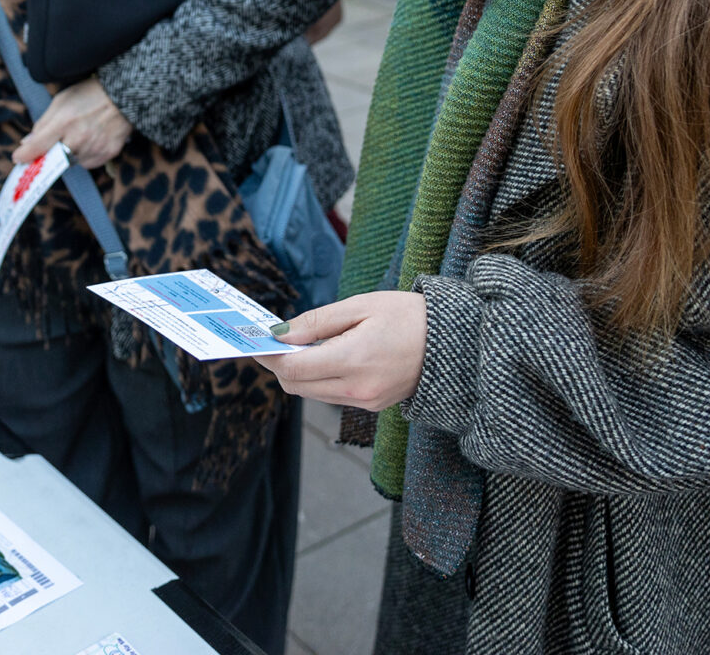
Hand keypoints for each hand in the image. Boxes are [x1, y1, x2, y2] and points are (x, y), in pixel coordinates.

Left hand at [13, 77, 133, 169]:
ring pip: (72, 163)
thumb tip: (27, 143)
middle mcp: (78, 137)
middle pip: (54, 159)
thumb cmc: (90, 94)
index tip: (17, 158)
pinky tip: (90, 140)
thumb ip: (43, 123)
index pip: (38, 145)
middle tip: (54, 144)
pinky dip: (84, 156)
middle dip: (50, 155)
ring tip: (78, 136)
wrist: (126, 95)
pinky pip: (88, 163)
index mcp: (64, 121)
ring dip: (68, 155)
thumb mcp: (61, 101)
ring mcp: (94, 147)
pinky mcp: (107, 154)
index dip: (25, 155)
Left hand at [254, 291, 428, 411]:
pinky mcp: (372, 404)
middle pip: (296, 385)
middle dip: (280, 365)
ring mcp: (365, 401)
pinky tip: (326, 356)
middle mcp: (357, 389)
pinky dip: (320, 378)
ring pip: (311, 393)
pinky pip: (331, 395)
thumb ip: (316, 322)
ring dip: (299, 372)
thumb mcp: (360, 306)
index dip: (269, 355)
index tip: (255, 341)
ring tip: (302, 345)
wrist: (454, 342)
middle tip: (275, 340)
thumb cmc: (408, 315)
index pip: (293, 368)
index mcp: (354, 361)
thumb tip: (279, 334)